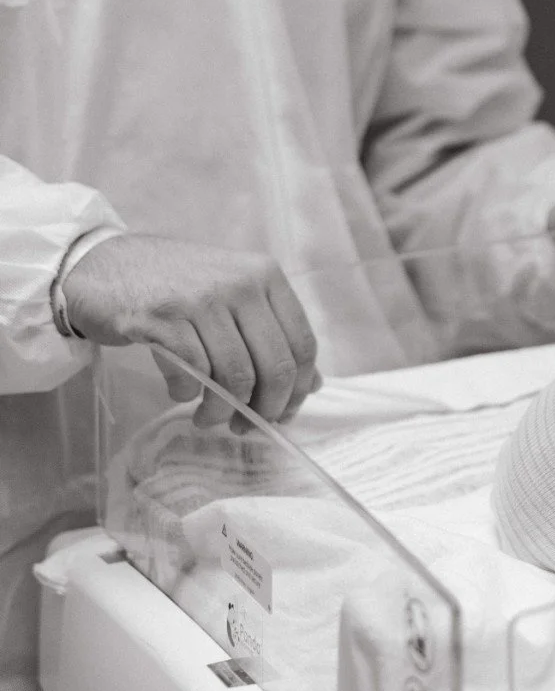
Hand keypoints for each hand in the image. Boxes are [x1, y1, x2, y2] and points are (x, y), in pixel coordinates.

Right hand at [63, 233, 320, 428]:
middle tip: (244, 426)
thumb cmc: (175, 285)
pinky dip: (187, 395)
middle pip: (274, 366)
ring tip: (207, 417)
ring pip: (234, 377)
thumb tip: (312, 384)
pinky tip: (180, 391)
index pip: (301, 344)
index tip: (281, 414)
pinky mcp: (163, 318)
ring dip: (222, 411)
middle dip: (264, 409)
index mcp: (265, 275)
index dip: (296, 390)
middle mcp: (240, 282)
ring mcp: (202, 299)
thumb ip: (271, 333)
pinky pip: (192, 375)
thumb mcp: (233, 296)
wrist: (106, 263)